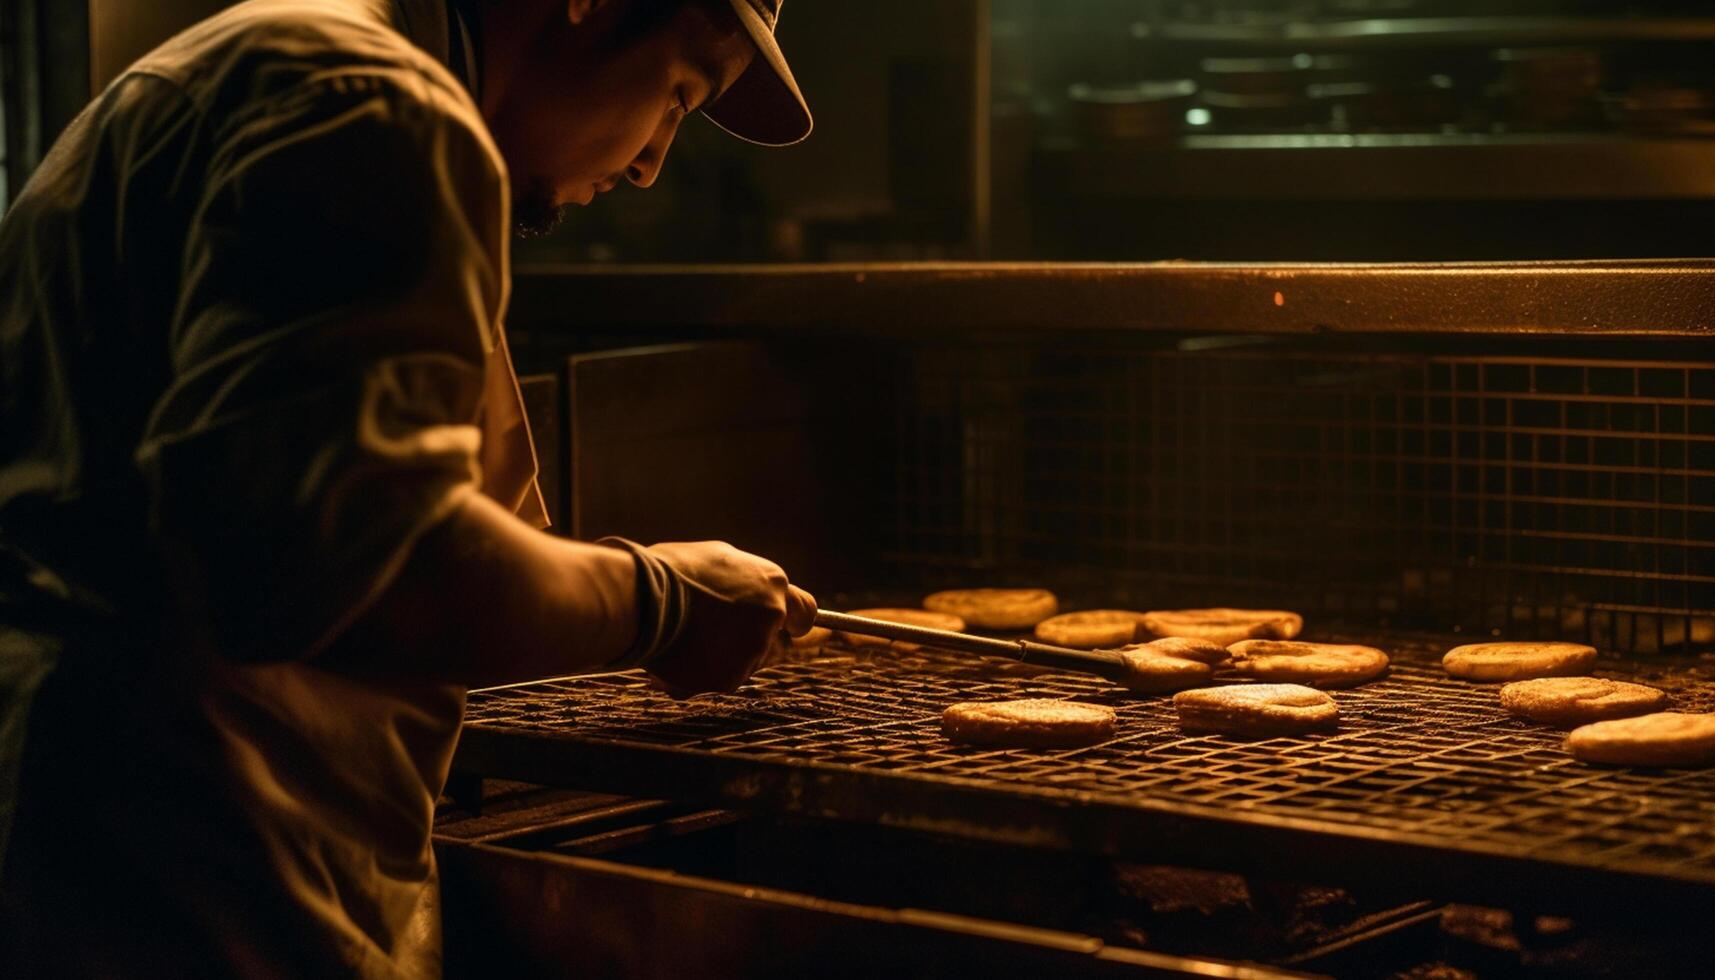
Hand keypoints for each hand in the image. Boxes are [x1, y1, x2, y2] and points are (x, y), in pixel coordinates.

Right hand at [638, 541, 816, 695]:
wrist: (642, 599)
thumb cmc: (672, 572)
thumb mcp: (718, 560)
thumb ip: (745, 583)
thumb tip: (749, 596)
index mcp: (772, 584)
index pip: (805, 612)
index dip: (792, 622)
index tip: (784, 627)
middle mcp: (770, 618)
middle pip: (770, 643)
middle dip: (746, 642)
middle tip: (711, 632)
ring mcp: (752, 651)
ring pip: (742, 664)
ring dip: (719, 658)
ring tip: (683, 637)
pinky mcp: (729, 678)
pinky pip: (715, 681)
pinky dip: (696, 676)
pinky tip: (672, 657)